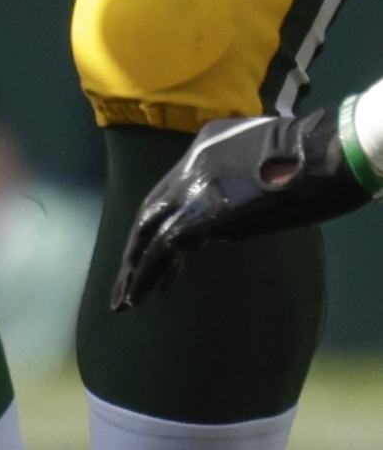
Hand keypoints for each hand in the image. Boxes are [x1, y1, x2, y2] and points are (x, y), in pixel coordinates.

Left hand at [113, 108, 374, 307]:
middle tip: (123, 281)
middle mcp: (189, 167)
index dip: (155, 224)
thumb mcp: (265, 152)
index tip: (148, 251)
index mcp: (201, 149)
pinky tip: (143, 294)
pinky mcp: (205, 216)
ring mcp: (194, 190)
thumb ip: (240, 172)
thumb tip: (231, 206)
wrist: (326, 152)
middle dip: (133, 250)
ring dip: (136, 269)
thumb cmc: (312, 154)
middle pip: (149, 214)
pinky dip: (149, 273)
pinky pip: (164, 250)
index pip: (167, 192)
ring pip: (149, 234)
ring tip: (126, 300)